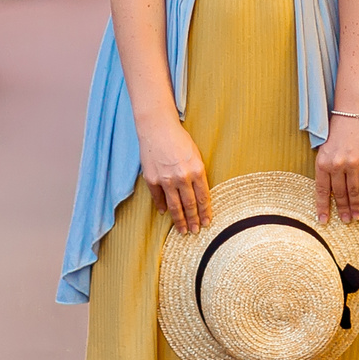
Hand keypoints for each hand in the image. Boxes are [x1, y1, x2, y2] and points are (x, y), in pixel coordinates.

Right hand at [139, 117, 210, 233]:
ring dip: (179, 220)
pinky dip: (162, 207)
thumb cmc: (179, 139)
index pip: (203, 198)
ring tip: (182, 231)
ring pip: (175, 206)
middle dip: (193, 221)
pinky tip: (165, 213)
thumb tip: (198, 193)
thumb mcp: (195, 155)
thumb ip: (198, 174)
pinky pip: (158, 198)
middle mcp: (182, 177)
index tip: (206, 223)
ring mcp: (166, 179)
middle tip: (195, 232)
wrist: (157, 128)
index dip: (205, 213)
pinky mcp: (152, 179)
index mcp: (197, 170)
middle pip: (190, 205)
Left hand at [314, 113, 358, 223]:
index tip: (323, 221)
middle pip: (339, 193)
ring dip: (356, 206)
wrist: (354, 111)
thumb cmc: (338, 130)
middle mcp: (336, 164)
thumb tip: (329, 190)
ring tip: (356, 217)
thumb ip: (326, 167)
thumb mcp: (325, 148)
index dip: (323, 207)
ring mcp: (352, 162)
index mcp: (322, 162)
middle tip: (346, 221)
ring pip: (354, 191)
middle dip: (342, 210)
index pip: (321, 190)